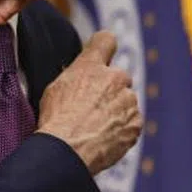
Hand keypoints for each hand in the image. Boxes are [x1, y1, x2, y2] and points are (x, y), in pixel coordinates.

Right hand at [37, 31, 141, 174]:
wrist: (69, 151)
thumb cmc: (57, 120)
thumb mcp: (56, 87)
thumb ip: (75, 75)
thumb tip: (80, 77)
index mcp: (92, 66)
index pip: (106, 40)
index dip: (104, 48)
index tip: (103, 55)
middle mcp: (115, 78)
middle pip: (119, 78)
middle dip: (110, 90)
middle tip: (92, 108)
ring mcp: (129, 101)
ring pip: (126, 102)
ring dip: (116, 111)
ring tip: (94, 129)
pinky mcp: (136, 124)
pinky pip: (131, 123)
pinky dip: (121, 130)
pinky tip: (104, 139)